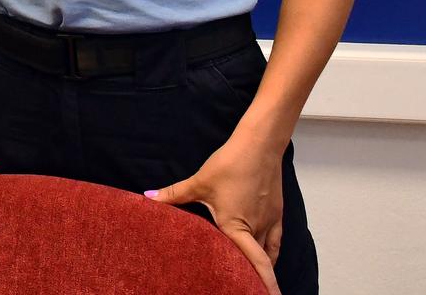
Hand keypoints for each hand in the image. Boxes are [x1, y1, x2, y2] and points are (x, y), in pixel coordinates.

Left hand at [146, 138, 283, 294]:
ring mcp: (269, 222)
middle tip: (249, 290)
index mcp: (236, 227)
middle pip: (257, 261)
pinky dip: (272, 252)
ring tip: (254, 280)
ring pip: (268, 252)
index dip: (261, 283)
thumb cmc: (230, 163)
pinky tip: (268, 258)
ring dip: (262, 266)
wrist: (258, 145)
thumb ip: (174, 194)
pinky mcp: (277, 213)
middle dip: (254, 279)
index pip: (253, 263)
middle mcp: (256, 228)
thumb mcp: (200, 181)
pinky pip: (276, 240)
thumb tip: (148, 197)